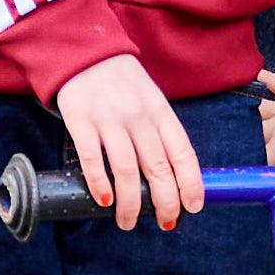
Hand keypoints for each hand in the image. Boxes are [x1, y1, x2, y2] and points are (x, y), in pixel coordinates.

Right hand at [49, 56, 207, 234]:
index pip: (183, 153)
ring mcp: (109, 119)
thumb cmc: (122, 82)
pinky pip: (91, 159)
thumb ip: (159, 132)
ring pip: (127, 170)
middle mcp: (139, 117)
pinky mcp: (81, 121)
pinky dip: (100, 183)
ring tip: (128, 222)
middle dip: (165, 202)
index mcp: (161, 112)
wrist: (85, 50)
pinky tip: (105, 200)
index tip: (193, 207)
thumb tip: (171, 177)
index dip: (191, 183)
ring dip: (131, 203)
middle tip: (165, 223)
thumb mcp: (151, 99)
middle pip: (158, 167)